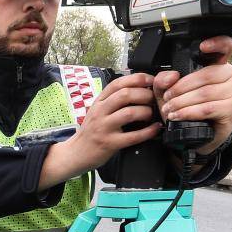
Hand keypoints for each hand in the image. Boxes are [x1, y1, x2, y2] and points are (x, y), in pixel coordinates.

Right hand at [41, 72, 159, 187]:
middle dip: (144, 95)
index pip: (118, 83)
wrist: (77, 152)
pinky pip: (133, 136)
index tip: (150, 81)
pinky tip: (154, 128)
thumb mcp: (98, 110)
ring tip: (151, 114)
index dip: (137, 79)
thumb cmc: (92, 131)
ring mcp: (104, 128)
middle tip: (153, 99)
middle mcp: (100, 112)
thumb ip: (113, 99)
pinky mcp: (110, 143)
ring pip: (129, 113)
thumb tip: (139, 88)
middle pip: (125, 95)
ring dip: (146, 112)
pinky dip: (148, 131)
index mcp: (99, 101)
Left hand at [153, 35, 231, 153]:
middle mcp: (230, 75)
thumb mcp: (168, 92)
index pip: (226, 47)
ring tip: (169, 110)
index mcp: (218, 65)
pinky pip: (209, 108)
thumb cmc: (186, 108)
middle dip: (181, 87)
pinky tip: (178, 116)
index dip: (217, 43)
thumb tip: (171, 76)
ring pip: (205, 93)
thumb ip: (163, 81)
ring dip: (182, 102)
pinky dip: (189, 112)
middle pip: (207, 74)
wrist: (195, 134)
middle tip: (167, 98)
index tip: (202, 46)